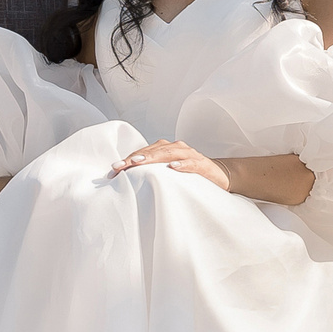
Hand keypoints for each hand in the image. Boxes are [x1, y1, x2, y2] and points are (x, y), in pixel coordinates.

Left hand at [109, 140, 231, 192]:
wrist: (219, 175)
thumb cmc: (189, 175)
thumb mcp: (168, 175)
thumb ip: (151, 174)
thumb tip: (126, 183)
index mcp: (165, 150)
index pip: (143, 153)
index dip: (128, 160)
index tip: (113, 169)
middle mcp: (176, 148)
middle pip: (152, 151)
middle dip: (135, 158)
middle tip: (120, 166)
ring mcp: (190, 155)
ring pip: (169, 153)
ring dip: (153, 157)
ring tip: (138, 163)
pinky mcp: (202, 164)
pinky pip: (191, 162)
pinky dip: (182, 163)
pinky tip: (173, 167)